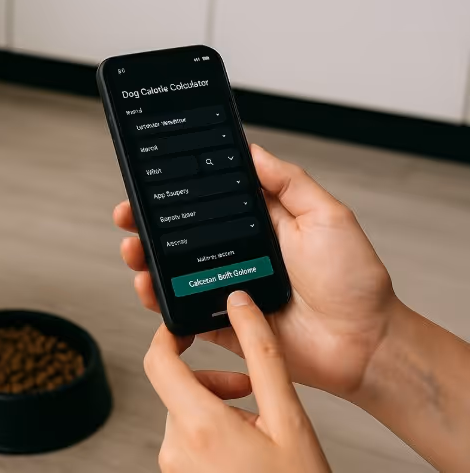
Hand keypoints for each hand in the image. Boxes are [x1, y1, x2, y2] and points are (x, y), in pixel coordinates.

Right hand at [116, 144, 397, 398]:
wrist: (365, 344)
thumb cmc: (355, 281)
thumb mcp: (327, 216)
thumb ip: (288, 181)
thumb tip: (252, 149)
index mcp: (258, 226)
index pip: (206, 203)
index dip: (176, 192)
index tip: (149, 180)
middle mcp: (237, 255)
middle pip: (179, 237)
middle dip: (146, 225)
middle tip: (127, 216)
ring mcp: (226, 289)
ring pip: (172, 273)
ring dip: (145, 261)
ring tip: (134, 251)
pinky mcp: (222, 325)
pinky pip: (182, 313)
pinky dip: (159, 303)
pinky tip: (147, 289)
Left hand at [147, 291, 329, 472]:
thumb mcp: (289, 417)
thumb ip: (262, 354)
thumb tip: (241, 304)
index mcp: (198, 426)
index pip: (158, 360)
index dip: (169, 334)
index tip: (189, 327)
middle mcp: (176, 450)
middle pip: (178, 388)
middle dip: (214, 380)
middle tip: (251, 389)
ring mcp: (176, 470)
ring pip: (185, 415)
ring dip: (217, 408)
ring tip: (257, 426)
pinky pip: (188, 443)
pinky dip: (212, 434)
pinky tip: (246, 449)